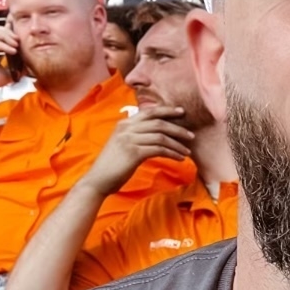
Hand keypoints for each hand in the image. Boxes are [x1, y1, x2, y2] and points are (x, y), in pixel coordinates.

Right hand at [0, 25, 20, 93]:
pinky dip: (3, 45)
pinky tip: (12, 50)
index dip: (10, 33)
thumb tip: (30, 66)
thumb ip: (18, 67)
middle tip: (19, 41)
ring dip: (6, 36)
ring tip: (16, 45)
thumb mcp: (9, 73)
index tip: (21, 39)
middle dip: (9, 33)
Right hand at [76, 106, 193, 197]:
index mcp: (124, 123)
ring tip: (187, 151)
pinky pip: (159, 149)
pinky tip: (179, 158)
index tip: (181, 112)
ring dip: (177, 144)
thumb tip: (157, 134)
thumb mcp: (123, 144)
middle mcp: (126, 128)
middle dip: (177, 128)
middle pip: (158, 122)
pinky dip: (172, 153)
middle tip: (191, 135)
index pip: (149, 112)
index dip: (167, 110)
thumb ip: (137, 135)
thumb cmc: (113, 164)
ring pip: (161, 136)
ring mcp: (129, 139)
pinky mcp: (133, 152)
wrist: (98, 179)